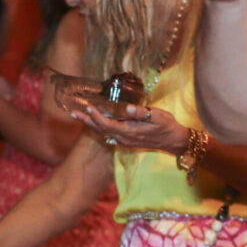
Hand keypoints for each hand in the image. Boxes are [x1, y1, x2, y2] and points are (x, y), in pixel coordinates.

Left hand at [69, 102, 187, 154]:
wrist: (173, 140)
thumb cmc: (166, 126)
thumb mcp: (157, 116)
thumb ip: (140, 113)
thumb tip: (126, 108)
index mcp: (129, 131)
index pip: (107, 124)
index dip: (96, 116)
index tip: (88, 106)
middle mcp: (124, 138)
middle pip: (101, 129)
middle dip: (86, 120)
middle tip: (73, 112)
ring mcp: (125, 140)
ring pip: (103, 132)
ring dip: (90, 124)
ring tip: (79, 115)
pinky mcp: (127, 140)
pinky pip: (109, 133)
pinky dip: (99, 126)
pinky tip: (95, 121)